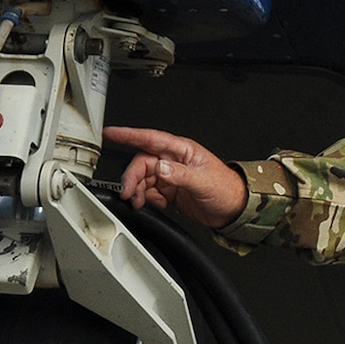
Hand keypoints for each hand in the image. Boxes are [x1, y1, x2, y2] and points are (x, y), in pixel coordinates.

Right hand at [105, 126, 248, 228]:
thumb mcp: (203, 181)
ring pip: (144, 179)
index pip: (151, 139)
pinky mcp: (171, 191)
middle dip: (132, 178)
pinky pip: (150, 192)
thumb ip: (179, 175)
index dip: (129, 135)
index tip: (110, 133)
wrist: (234, 210)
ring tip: (141, 203)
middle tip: (129, 193)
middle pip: (142, 163)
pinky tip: (156, 205)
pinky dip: (148, 200)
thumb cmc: (226, 189)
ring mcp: (171, 176)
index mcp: (182, 151)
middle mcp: (174, 161)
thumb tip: (160, 168)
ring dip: (138, 191)